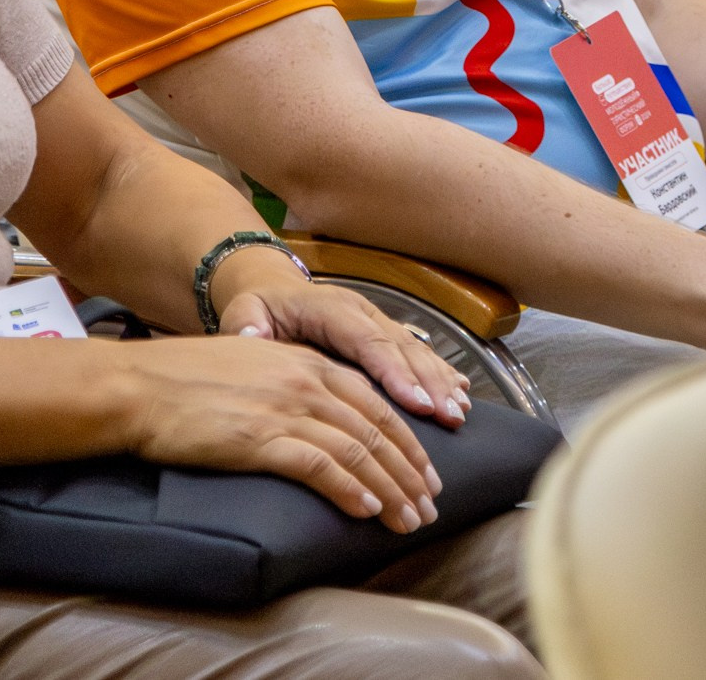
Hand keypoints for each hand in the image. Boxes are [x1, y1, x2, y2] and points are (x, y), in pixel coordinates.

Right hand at [122, 334, 443, 534]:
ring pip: (358, 450)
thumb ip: (290, 386)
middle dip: (410, 470)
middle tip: (430, 504)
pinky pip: (320, 466)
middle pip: (377, 429)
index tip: (424, 471)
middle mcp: (305, 381)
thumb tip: (319, 420)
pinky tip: (367, 510)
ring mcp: (285, 408)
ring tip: (409, 519)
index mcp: (306, 362)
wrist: (138, 386)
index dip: (406, 440)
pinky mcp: (261, 437)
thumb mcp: (252, 369)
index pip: (374, 403)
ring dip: (390, 489)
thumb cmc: (184, 382)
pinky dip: (350, 489)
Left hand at [213, 254, 472, 427]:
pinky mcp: (385, 333)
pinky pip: (418, 353)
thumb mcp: (244, 312)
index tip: (416, 403)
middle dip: (429, 383)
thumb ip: (245, 323)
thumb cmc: (259, 310)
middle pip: (401, 347)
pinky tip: (461, 395)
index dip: (394, 371)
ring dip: (440, 381)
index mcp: (331, 308)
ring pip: (416, 350)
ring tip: (459, 412)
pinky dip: (441, 374)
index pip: (367, 340)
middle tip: (449, 415)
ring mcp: (377, 321)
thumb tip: (250, 333)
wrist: (272, 289)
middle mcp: (362, 312)